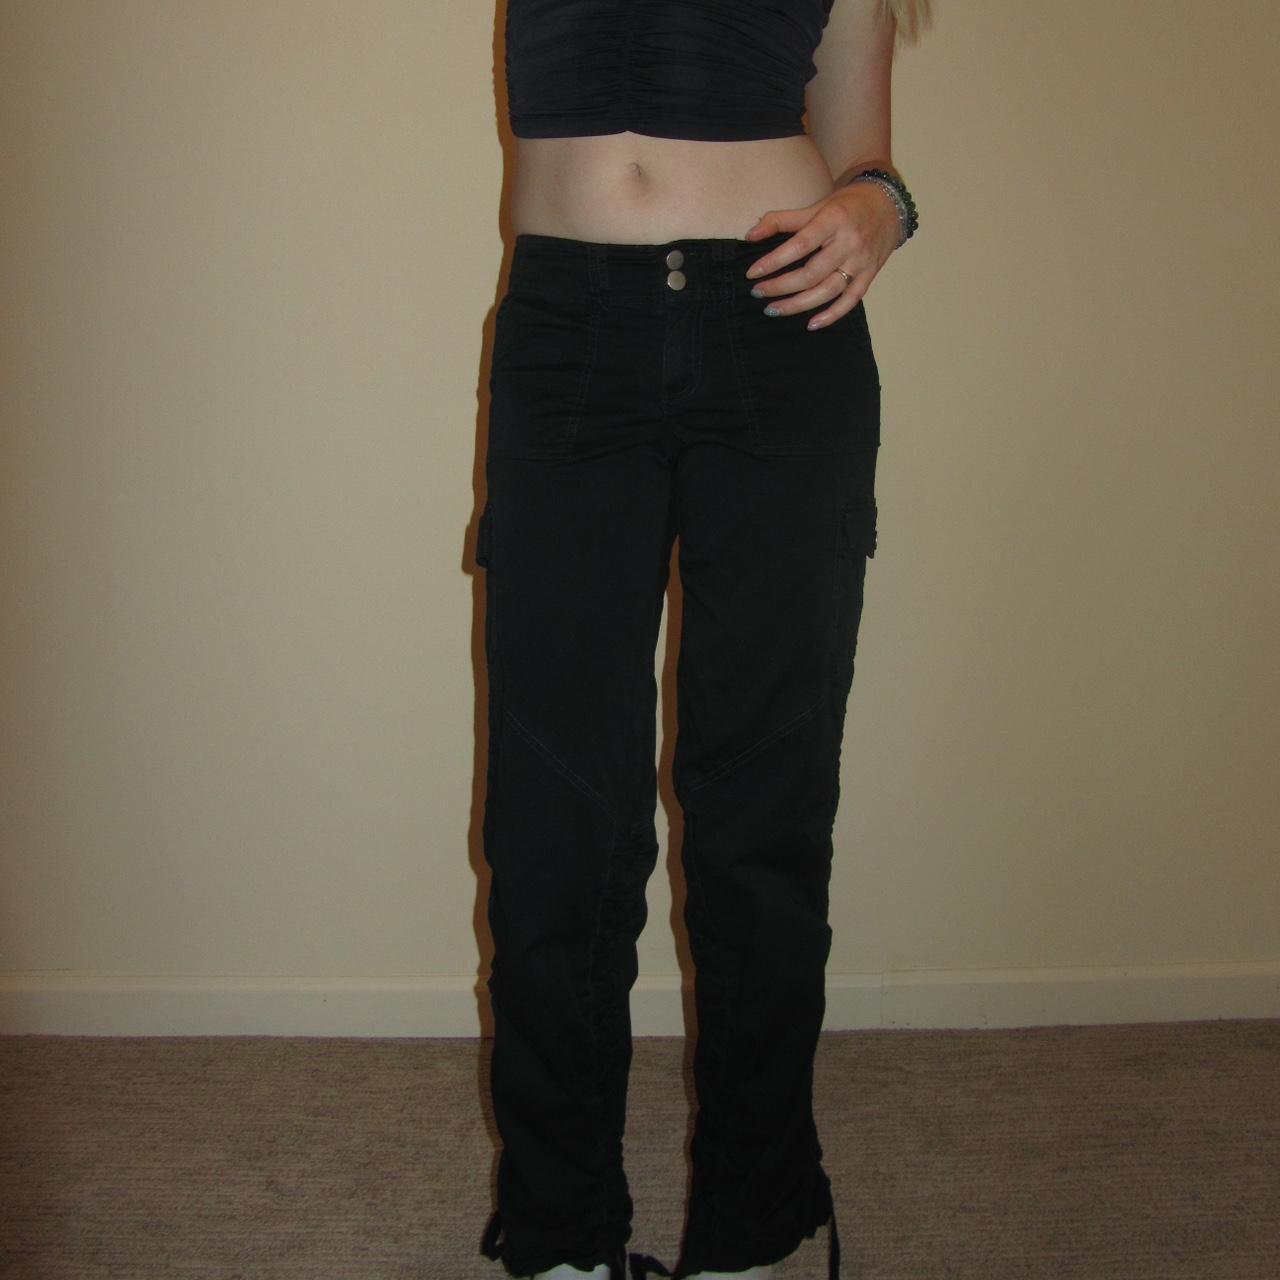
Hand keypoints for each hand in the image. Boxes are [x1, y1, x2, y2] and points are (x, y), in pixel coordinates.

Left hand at [742, 182, 901, 329]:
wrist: (888, 204)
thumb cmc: (846, 205)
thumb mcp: (816, 206)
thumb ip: (781, 220)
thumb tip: (750, 236)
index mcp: (834, 220)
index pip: (799, 245)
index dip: (774, 261)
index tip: (752, 273)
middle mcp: (850, 242)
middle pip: (811, 273)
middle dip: (780, 287)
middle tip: (757, 293)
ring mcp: (861, 262)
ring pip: (828, 291)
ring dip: (798, 305)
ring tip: (773, 309)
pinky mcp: (869, 275)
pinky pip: (850, 301)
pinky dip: (831, 315)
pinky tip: (811, 324)